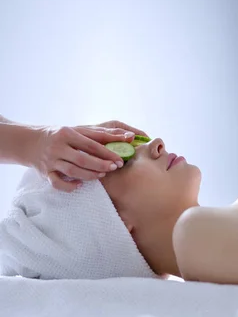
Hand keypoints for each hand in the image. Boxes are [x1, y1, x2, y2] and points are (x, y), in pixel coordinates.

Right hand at [33, 120, 147, 191]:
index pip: (90, 144)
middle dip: (100, 165)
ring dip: (89, 175)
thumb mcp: (77, 131)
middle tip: (113, 169)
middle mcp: (57, 147)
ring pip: (72, 172)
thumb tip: (128, 135)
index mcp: (67, 133)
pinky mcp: (45, 173)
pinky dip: (69, 186)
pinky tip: (80, 185)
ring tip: (101, 175)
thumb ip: (100, 134)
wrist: (30, 142)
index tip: (120, 160)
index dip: (107, 153)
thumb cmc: (61, 136)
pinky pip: (57, 184)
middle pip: (82, 159)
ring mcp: (51, 161)